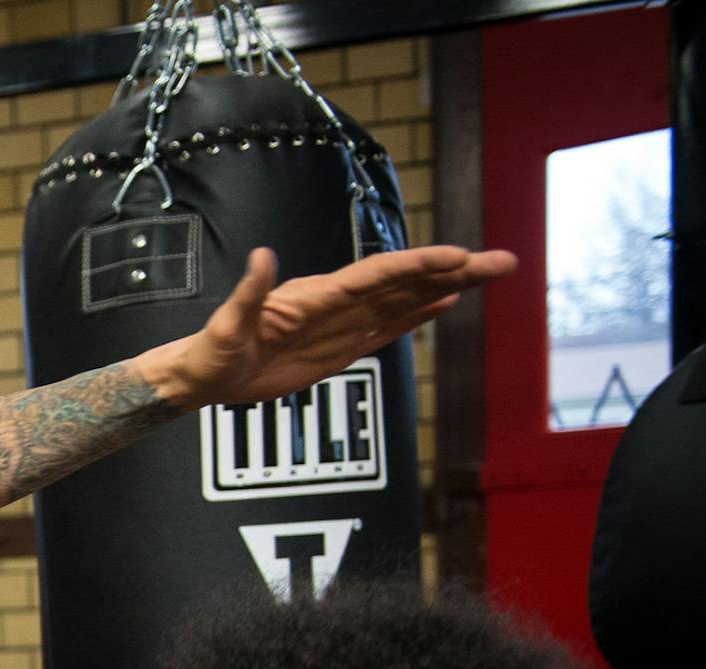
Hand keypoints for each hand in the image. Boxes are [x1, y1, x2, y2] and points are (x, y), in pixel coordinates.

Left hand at [139, 244, 518, 409]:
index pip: (377, 275)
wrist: (201, 376)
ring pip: (405, 300)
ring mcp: (342, 324)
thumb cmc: (208, 352)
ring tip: (490, 273)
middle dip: (455, 270)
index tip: (459, 259)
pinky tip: (447, 303)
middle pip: (405, 280)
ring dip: (449, 286)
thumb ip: (247, 295)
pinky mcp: (340, 347)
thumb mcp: (224, 327)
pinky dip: (418, 314)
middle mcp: (337, 303)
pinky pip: (386, 328)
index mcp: (315, 296)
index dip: (419, 266)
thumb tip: (262, 256)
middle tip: (504, 261)